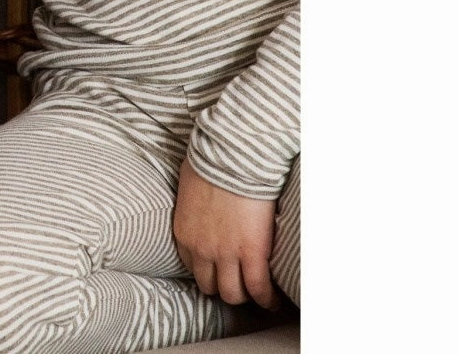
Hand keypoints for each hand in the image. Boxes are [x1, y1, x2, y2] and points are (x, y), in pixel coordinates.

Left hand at [173, 157, 280, 309]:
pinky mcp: (252, 253)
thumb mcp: (189, 188)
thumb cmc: (210, 163)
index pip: (192, 268)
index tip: (219, 271)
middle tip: (239, 282)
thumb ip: (192, 206)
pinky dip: (267, 299)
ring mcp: (226, 254)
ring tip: (257, 293)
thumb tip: (200, 203)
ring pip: (233, 294)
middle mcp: (201, 250)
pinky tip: (274, 300)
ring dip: (245, 295)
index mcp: (185, 234)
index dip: (208, 271)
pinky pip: (259, 289)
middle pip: (210, 287)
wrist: (231, 158)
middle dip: (223, 286)